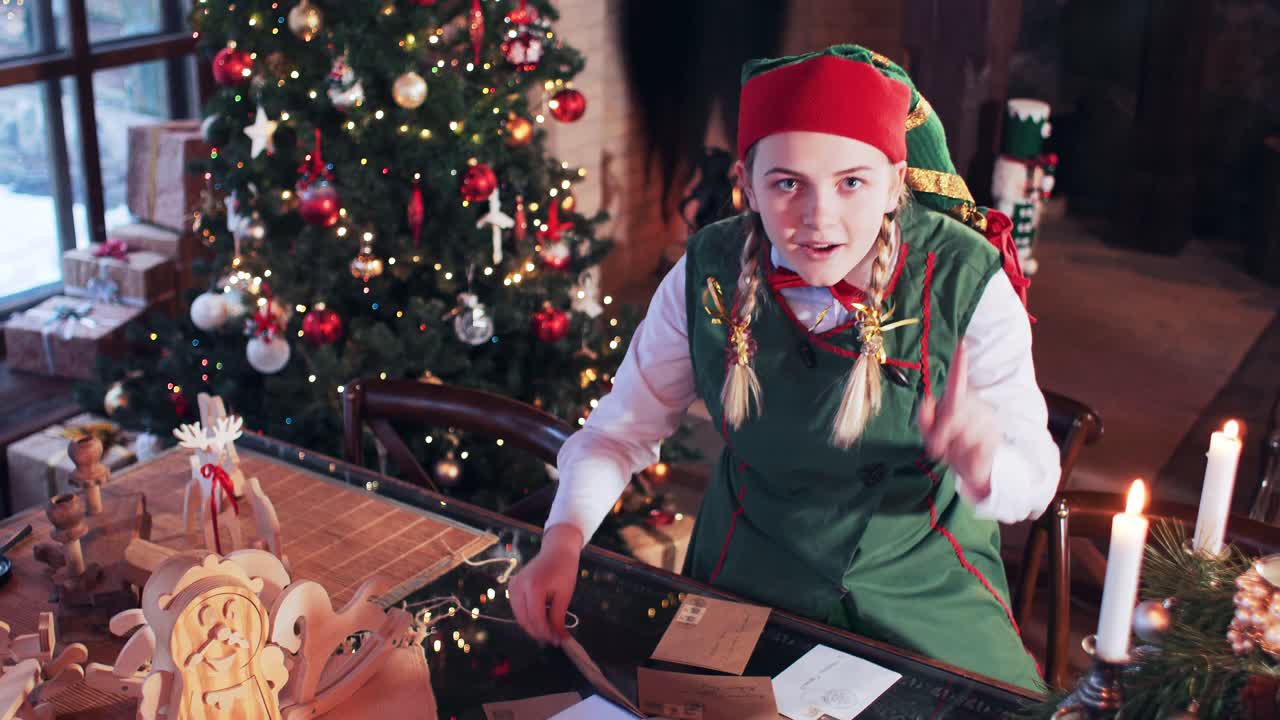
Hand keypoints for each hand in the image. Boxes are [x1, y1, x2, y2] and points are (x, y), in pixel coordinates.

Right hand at [509, 523, 582, 645]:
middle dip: (539, 632)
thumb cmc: (564, 570)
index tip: (557, 641)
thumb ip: (558, 618)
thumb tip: (558, 638)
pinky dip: (528, 617)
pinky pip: (518, 609)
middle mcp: (518, 587)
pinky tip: (542, 619)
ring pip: (520, 617)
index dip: (546, 633)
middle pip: (525, 620)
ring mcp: (512, 587)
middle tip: (554, 639)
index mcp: (533, 587)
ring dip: (533, 626)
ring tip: (550, 630)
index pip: (536, 619)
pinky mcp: (512, 587)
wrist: (556, 550)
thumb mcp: (564, 595)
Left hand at [917, 342, 997, 503]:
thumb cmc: (949, 446)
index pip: (958, 379)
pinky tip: (969, 457)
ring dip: (954, 450)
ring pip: (963, 435)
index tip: (962, 342)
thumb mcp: (931, 433)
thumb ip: (924, 418)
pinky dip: (966, 459)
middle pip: (953, 414)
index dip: (959, 363)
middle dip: (941, 434)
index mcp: (957, 400)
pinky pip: (974, 450)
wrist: (973, 470)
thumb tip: (927, 400)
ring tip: (957, 451)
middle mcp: (974, 405)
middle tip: (938, 450)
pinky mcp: (994, 438)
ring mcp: (987, 420)